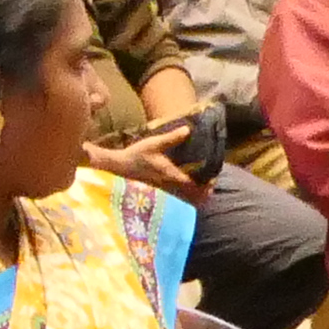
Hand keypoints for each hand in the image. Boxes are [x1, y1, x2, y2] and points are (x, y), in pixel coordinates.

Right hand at [87, 133, 207, 202]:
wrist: (116, 168)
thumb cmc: (135, 156)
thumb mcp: (153, 144)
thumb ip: (172, 138)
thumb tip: (188, 129)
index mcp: (170, 175)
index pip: (193, 184)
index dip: (205, 184)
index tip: (213, 180)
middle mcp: (168, 186)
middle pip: (190, 196)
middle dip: (201, 194)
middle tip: (209, 188)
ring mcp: (161, 192)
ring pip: (182, 199)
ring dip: (192, 197)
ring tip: (199, 192)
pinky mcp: (155, 193)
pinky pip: (173, 199)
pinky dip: (181, 197)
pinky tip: (182, 192)